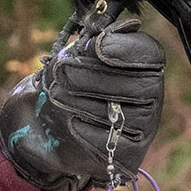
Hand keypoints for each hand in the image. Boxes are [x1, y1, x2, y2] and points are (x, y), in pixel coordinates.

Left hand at [0, 18, 164, 190]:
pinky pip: (110, 143)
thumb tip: (105, 32)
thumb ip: (90, 41)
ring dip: (80, 101)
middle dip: (92, 76)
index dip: (124, 48)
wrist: (39, 123)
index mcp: (141, 64)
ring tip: (57, 96)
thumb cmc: (60, 80)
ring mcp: (144, 129)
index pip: (149, 54)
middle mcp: (151, 96)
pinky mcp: (128, 158)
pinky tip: (70, 123)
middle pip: (138, 85)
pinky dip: (83, 129)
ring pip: (122, 114)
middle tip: (60, 72)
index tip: (95, 47)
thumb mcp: (70, 54)